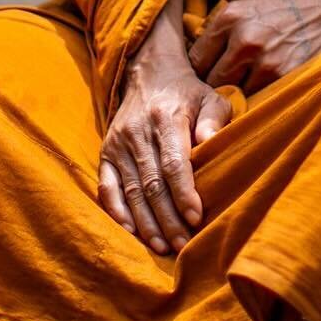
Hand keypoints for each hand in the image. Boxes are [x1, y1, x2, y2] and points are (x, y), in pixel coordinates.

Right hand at [98, 25, 231, 254]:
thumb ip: (214, 120)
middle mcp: (138, 132)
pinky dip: (117, 210)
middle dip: (168, 219)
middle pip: (152, 183)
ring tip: (162, 247)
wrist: (149, 73)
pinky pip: (107, 186)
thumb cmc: (187, 93)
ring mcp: (118, 143)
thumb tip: (212, 144)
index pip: (173, 162)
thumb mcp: (211, 97)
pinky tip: (131, 231)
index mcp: (166, 118)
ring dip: (146, 222)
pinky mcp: (106, 151)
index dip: (183, 192)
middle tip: (183, 244)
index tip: (195, 218)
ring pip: (131, 190)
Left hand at [187, 0, 320, 94]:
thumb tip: (197, 56)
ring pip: (235, 93)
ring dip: (238, 93)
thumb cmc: (282, 6)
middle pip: (212, 80)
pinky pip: (259, 96)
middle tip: (223, 86)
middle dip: (215, 85)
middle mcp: (244, 38)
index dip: (199, 71)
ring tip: (246, 86)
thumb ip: (222, 29)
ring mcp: (265, 59)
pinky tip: (263, 86)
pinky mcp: (284, 75)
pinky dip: (258, 95)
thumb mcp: (246, 5)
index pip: (196, 59)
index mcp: (230, 17)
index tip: (205, 75)